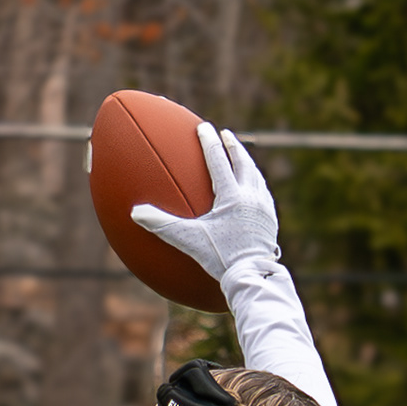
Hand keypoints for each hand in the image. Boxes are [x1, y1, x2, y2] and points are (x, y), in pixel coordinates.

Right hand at [126, 121, 282, 299]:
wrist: (254, 278)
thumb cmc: (221, 259)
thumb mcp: (189, 240)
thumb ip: (162, 225)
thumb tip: (135, 212)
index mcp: (232, 196)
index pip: (218, 161)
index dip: (209, 142)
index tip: (204, 127)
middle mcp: (251, 197)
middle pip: (243, 163)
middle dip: (233, 146)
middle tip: (226, 134)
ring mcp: (264, 209)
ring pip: (256, 177)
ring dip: (247, 163)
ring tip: (241, 157)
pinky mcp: (271, 222)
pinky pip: (264, 195)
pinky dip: (256, 185)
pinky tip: (253, 190)